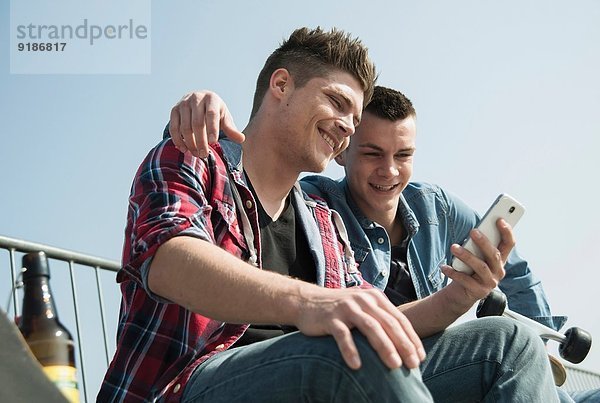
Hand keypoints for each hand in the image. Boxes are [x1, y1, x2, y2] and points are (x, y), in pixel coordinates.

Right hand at [169, 91, 244, 157]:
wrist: (199, 100)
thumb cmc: (215, 112)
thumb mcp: (224, 117)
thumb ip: (231, 129)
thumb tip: (242, 139)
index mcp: (212, 99)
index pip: (211, 114)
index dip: (212, 129)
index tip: (213, 142)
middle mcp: (196, 98)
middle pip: (197, 123)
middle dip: (201, 141)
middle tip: (204, 154)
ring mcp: (183, 104)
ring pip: (185, 127)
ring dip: (190, 143)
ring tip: (196, 154)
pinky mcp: (174, 110)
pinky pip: (174, 127)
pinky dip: (178, 140)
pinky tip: (184, 149)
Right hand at [295, 287, 425, 370]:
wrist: (307, 301)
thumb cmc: (340, 310)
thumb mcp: (363, 308)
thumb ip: (380, 319)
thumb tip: (404, 344)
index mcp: (375, 298)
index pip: (399, 319)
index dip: (411, 338)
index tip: (420, 357)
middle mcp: (363, 300)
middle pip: (388, 323)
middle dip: (403, 345)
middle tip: (412, 365)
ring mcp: (347, 308)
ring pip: (370, 327)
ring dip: (384, 347)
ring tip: (394, 365)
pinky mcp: (330, 318)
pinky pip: (343, 335)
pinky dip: (351, 350)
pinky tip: (357, 365)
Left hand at [441, 218, 514, 304]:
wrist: (461, 294)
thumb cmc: (469, 271)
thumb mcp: (475, 257)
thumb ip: (477, 246)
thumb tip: (474, 232)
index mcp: (500, 260)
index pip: (509, 244)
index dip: (507, 232)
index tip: (499, 219)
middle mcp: (498, 271)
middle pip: (494, 255)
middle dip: (484, 242)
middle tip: (473, 231)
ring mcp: (490, 283)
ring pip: (480, 267)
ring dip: (466, 256)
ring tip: (454, 247)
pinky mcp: (478, 292)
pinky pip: (465, 280)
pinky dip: (453, 272)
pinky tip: (444, 267)